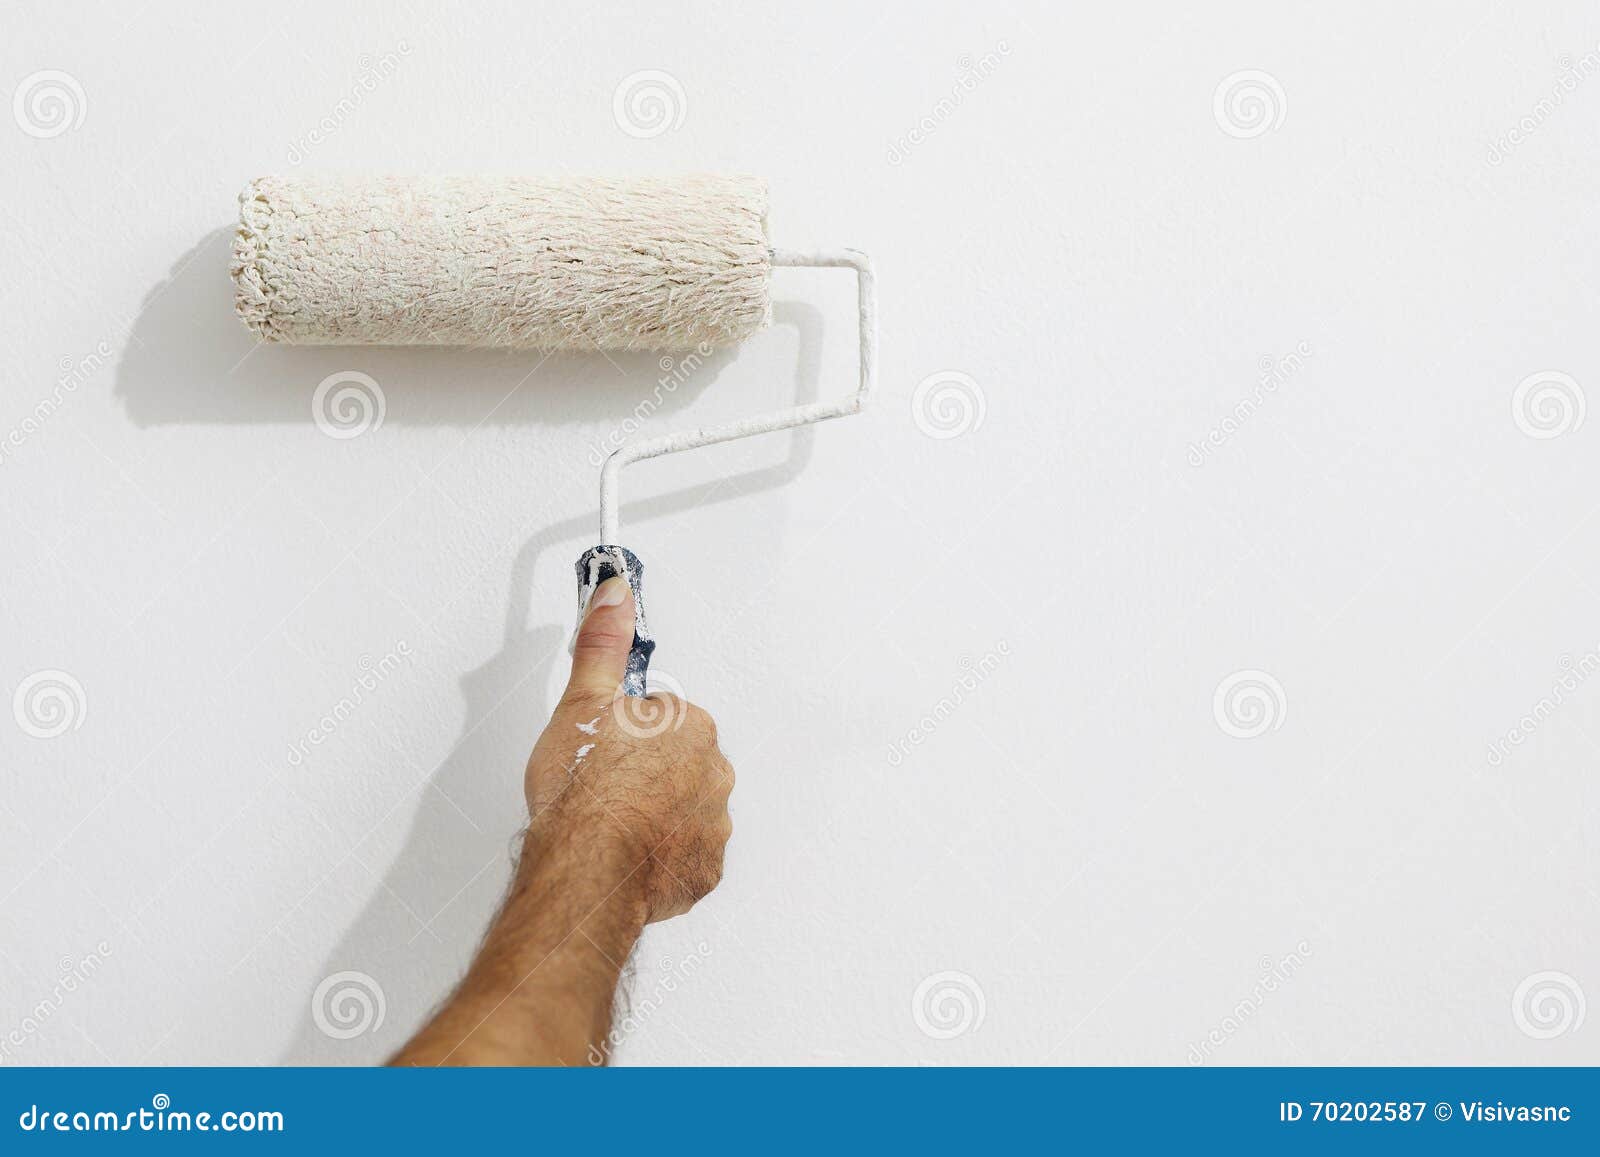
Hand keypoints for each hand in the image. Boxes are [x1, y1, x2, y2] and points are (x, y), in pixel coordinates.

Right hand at [524, 576, 733, 923]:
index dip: (629, 730)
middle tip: (605, 784)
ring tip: (614, 821)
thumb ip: (603, 644)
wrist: (585, 870)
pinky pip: (687, 855)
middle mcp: (714, 775)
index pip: (666, 717)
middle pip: (681, 762)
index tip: (607, 744)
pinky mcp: (704, 870)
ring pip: (687, 808)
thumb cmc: (584, 795)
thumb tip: (615, 596)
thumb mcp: (583, 701)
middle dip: (649, 770)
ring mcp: (713, 825)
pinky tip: (631, 852)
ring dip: (658, 813)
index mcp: (693, 729)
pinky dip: (663, 855)